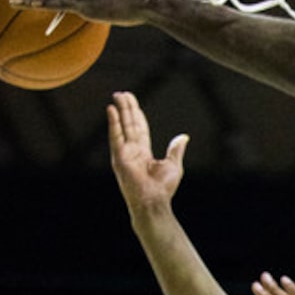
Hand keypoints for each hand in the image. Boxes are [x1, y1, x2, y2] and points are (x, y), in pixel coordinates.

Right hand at [108, 91, 188, 216]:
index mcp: (143, 153)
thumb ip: (175, 149)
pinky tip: (111, 109)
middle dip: (126, 108)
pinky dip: (113, 123)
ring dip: (119, 111)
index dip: (136, 114)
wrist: (154, 201)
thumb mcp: (173, 165)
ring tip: (117, 95)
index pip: (138, 129)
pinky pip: (115, 136)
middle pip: (129, 124)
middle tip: (122, 93)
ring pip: (122, 126)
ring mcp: (124, 153)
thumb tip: (183, 137)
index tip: (132, 101)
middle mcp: (132, 151)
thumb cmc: (163, 188)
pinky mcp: (119, 157)